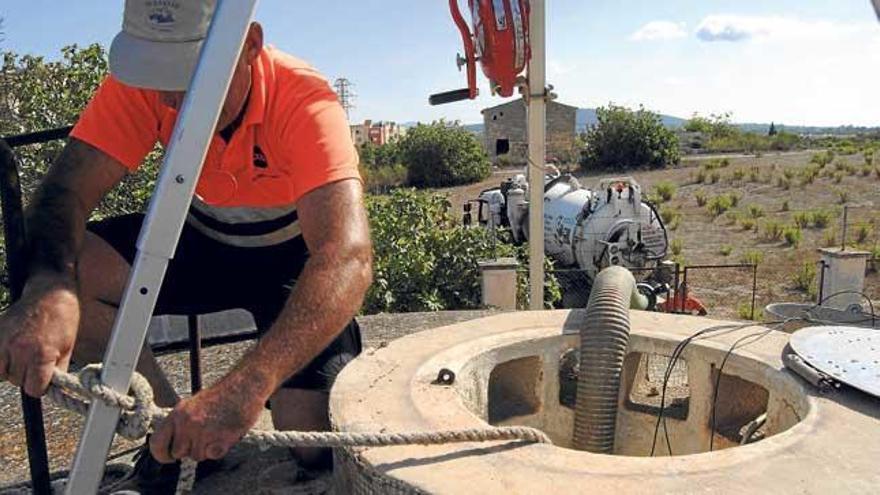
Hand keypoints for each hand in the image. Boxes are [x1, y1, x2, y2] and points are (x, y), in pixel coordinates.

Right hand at [0, 281, 78, 396]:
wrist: (49, 294)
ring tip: (24, 357)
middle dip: (27, 376)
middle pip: (18, 381)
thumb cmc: (63, 320)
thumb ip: (59, 371)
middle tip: (35, 364)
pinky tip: (12, 352)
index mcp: (41, 355)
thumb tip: (53, 388)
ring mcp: (5, 342)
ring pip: (3, 373)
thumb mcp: (68, 348)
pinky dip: (2, 360)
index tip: (43, 380)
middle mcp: (20, 350)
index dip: (40, 386)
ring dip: (13, 369)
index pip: (34, 389)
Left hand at [150, 370, 268, 462]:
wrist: (245, 386)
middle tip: (204, 437)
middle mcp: (187, 422)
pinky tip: (226, 435)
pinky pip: (213, 455)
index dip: (162, 454)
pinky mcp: (219, 438)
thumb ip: (181, 424)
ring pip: (197, 456)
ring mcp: (203, 431)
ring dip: (207, 449)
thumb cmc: (223, 395)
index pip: (157, 443)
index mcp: (178, 413)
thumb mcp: (194, 405)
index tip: (169, 458)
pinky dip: (220, 449)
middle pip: (179, 453)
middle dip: (190, 449)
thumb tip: (174, 447)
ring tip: (218, 431)